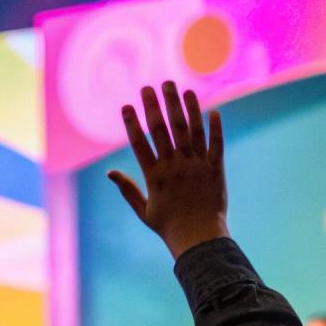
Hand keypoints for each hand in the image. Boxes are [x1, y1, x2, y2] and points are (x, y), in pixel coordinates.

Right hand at [107, 82, 228, 257]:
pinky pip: (216, 144)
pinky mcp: (215, 169)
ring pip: (190, 130)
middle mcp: (176, 167)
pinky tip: (212, 110)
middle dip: (156, 105)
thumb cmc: (169, 227)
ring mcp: (197, 166)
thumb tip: (109, 172)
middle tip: (150, 86)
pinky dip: (215, 127)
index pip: (140, 143)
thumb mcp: (144, 211)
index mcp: (155, 176)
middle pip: (164, 130)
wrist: (200, 239)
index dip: (132, 123)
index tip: (126, 105)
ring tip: (179, 88)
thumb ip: (128, 189)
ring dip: (184, 107)